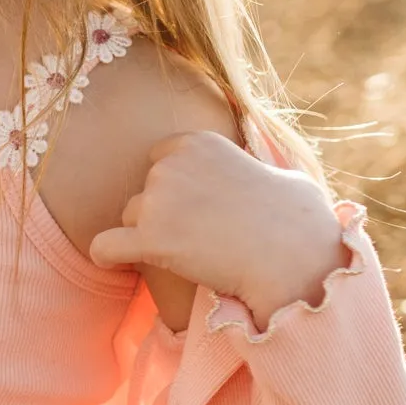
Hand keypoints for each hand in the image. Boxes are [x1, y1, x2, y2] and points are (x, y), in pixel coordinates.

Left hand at [87, 131, 350, 330]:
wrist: (295, 258)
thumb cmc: (300, 221)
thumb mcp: (283, 175)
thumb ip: (259, 168)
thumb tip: (271, 178)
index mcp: (197, 142)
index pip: (161, 158)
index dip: (174, 186)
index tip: (192, 208)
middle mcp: (171, 165)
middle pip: (146, 190)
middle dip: (163, 212)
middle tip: (198, 237)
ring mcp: (158, 200)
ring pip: (131, 217)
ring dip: (148, 235)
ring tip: (186, 255)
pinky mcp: (150, 238)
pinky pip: (104, 246)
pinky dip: (105, 254)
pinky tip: (112, 262)